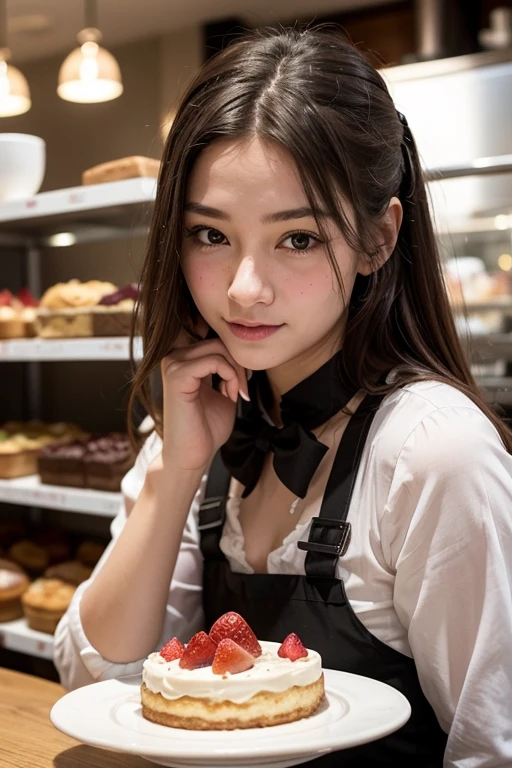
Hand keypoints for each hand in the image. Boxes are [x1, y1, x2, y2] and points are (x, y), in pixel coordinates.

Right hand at [160, 324, 248, 471]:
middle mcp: (175, 358)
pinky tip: (231, 395)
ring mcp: (173, 365)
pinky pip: (214, 361)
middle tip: (244, 390)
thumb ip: (228, 371)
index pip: (216, 342)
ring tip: (237, 394)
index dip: (235, 359)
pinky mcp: (177, 376)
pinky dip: (230, 376)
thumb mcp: (223, 392)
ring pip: (218, 348)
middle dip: (239, 364)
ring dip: (236, 371)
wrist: (192, 456)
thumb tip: (242, 353)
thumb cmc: (207, 429)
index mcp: (184, 362)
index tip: (243, 385)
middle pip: (218, 342)